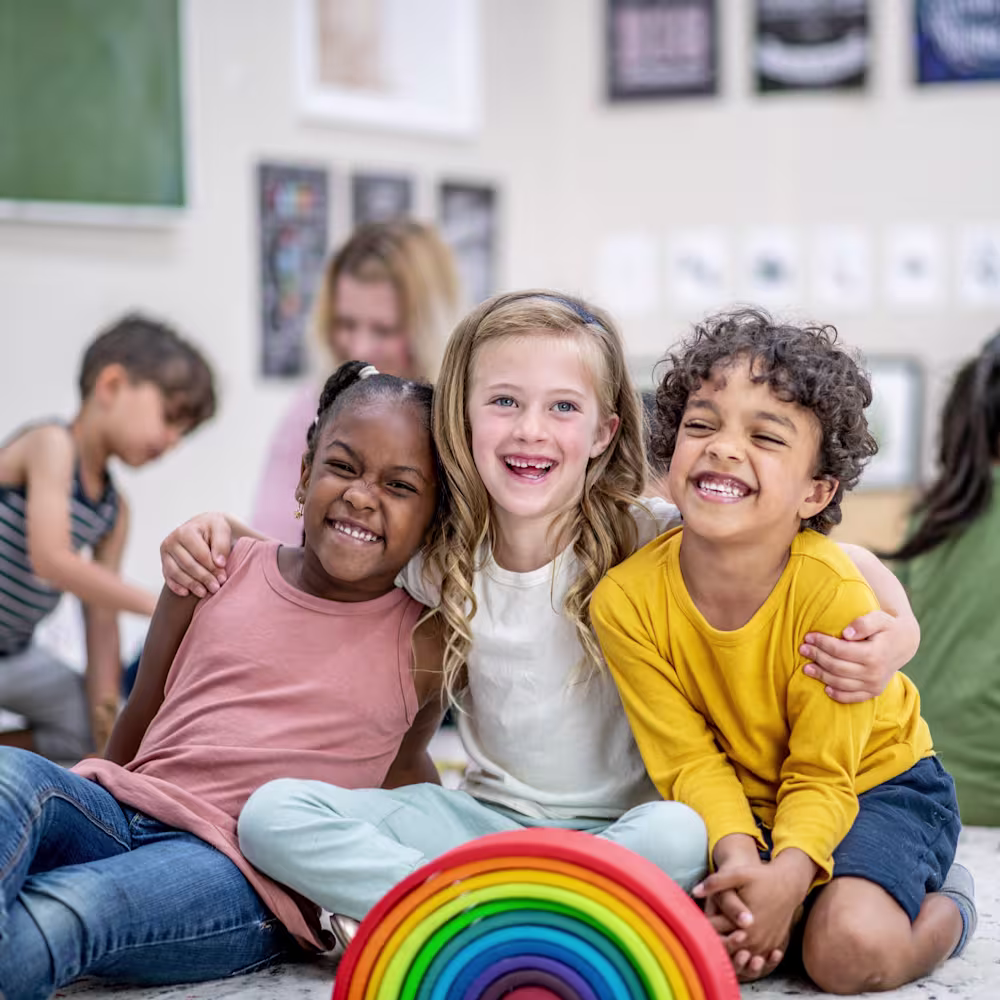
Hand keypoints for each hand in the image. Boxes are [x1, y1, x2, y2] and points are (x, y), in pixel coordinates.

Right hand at [160, 513, 232, 597]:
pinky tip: (187, 593)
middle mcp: (171, 541)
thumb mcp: (222, 530)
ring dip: (191, 585)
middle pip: (188, 565)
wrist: (202, 528)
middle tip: (216, 588)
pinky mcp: (164, 563)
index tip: (223, 578)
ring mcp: (165, 553)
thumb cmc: (213, 529)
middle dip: (203, 578)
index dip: (212, 568)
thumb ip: (222, 544)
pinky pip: (168, 577)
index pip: (200, 554)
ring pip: (176, 573)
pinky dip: (177, 587)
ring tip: (204, 593)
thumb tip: (219, 563)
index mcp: (186, 531)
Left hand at [694, 860, 801, 981]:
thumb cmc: (762, 877)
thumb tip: (694, 892)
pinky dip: (744, 954)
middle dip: (714, 941)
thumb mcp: (739, 874)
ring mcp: (766, 945)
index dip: (701, 928)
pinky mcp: (773, 946)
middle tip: (700, 932)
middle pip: (727, 948)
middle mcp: (756, 939)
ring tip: (717, 937)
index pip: (715, 932)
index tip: (692, 922)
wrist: (789, 884)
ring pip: (741, 957)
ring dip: (730, 951)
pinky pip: (755, 957)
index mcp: (745, 923)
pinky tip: (735, 943)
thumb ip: (715, 882)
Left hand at [800, 609, 917, 703]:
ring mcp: (874, 685)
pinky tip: (825, 688)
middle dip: (817, 657)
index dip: (822, 643)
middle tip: (802, 649)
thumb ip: (863, 623)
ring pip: (841, 683)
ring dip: (821, 676)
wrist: (905, 643)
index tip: (808, 636)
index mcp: (874, 654)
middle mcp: (874, 673)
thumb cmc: (887, 627)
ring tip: (806, 668)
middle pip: (837, 667)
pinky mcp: (873, 691)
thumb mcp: (880, 618)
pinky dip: (838, 695)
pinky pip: (853, 698)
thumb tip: (846, 633)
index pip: (840, 650)